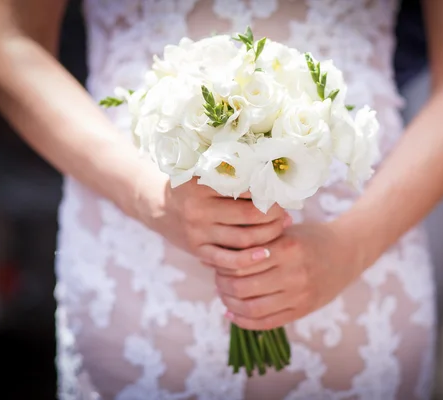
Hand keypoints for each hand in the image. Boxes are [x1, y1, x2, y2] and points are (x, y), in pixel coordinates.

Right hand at [133, 166, 291, 267]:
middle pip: (248, 215)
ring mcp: (198, 232)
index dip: (268, 192)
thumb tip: (269, 173)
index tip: (281, 192)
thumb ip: (229, 170)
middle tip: (286, 213)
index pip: (245, 189)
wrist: (156, 206)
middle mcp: (199, 209)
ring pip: (242, 238)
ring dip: (268, 235)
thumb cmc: (190, 185)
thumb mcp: (202, 170)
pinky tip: (265, 254)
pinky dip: (248, 259)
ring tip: (281, 228)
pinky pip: (226, 259)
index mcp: (202, 185)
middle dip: (273, 215)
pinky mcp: (198, 250)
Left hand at [214, 222, 366, 329]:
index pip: (240, 262)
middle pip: (242, 286)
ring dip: (230, 304)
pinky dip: (244, 321)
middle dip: (222, 285)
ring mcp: (300, 295)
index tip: (217, 262)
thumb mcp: (284, 232)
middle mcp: (294, 273)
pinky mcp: (303, 310)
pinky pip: (266, 322)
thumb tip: (210, 254)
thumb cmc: (309, 238)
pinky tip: (233, 313)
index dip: (222, 265)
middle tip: (217, 279)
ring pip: (251, 308)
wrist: (347, 252)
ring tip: (224, 295)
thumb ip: (253, 242)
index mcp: (287, 248)